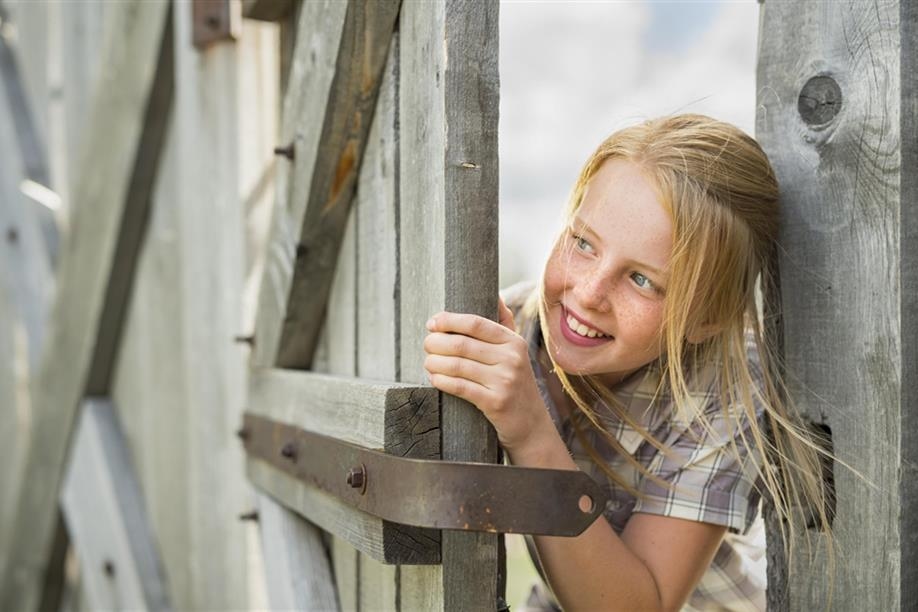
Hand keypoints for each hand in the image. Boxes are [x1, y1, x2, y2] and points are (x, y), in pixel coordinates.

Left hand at [423, 298, 549, 452]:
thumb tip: (494, 295)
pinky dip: (442, 381)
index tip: (432, 323)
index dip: (449, 320)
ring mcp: (504, 381)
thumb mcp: (517, 352)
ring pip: (457, 365)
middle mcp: (511, 358)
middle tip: (426, 344)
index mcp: (513, 342)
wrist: (532, 424)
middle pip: (462, 344)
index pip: (475, 323)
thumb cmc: (516, 383)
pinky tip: (434, 378)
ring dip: (435, 362)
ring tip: (427, 362)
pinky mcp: (495, 402)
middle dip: (437, 342)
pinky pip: (460, 387)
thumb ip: (504, 324)